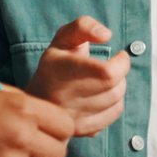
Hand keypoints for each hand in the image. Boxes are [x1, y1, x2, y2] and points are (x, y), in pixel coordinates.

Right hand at [25, 17, 131, 136]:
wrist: (35, 99)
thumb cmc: (55, 65)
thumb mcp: (63, 38)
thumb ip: (84, 26)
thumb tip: (107, 35)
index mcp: (60, 70)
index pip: (106, 73)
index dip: (121, 63)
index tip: (119, 55)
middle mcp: (64, 96)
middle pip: (114, 87)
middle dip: (121, 73)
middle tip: (113, 66)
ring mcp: (73, 117)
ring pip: (116, 101)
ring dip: (118, 87)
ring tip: (106, 80)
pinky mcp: (81, 130)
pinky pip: (113, 115)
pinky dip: (115, 103)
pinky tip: (103, 95)